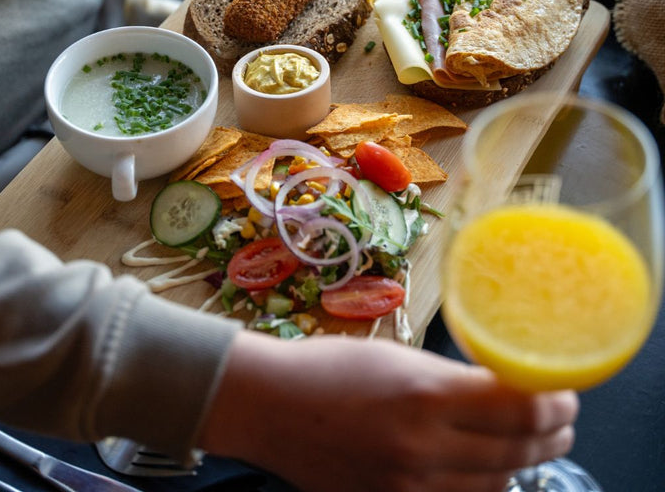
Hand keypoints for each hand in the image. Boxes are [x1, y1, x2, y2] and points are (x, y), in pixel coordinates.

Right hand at [199, 330, 577, 491]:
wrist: (271, 405)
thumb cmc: (330, 367)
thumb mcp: (397, 357)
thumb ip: (453, 379)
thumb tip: (503, 390)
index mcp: (425, 395)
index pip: (521, 410)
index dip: (555, 402)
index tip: (564, 392)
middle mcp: (423, 448)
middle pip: (519, 452)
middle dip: (552, 433)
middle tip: (560, 418)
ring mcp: (408, 487)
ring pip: (496, 484)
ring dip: (521, 462)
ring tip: (528, 441)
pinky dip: (484, 484)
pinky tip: (485, 465)